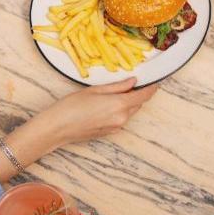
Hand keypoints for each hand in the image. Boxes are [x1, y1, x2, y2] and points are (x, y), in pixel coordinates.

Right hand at [0, 78, 156, 182]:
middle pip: (137, 104)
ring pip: (129, 112)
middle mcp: (122, 118)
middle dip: (136, 94)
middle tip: (128, 83)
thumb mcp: (95, 90)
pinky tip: (104, 106)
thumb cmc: (72, 106)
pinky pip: (120, 119)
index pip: (144, 96)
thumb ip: (117, 87)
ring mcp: (116, 127)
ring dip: (127, 103)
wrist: (57, 128)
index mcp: (120, 105)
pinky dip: (118, 111)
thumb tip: (133, 81)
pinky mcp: (110, 132)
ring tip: (111, 94)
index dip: (151, 88)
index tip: (156, 81)